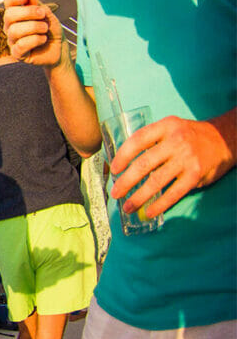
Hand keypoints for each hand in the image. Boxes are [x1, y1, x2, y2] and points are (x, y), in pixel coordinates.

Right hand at [3, 0, 67, 67]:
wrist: (59, 48)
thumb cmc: (51, 29)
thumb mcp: (46, 13)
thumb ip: (35, 3)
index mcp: (16, 14)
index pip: (8, 2)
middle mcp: (10, 26)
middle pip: (9, 15)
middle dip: (28, 12)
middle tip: (43, 14)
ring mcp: (12, 40)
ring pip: (15, 30)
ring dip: (34, 27)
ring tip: (45, 29)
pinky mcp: (17, 53)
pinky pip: (21, 45)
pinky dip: (35, 40)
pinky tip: (43, 39)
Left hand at [109, 114, 235, 217]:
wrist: (225, 140)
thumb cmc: (189, 136)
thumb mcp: (171, 129)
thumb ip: (152, 141)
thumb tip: (125, 163)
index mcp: (165, 127)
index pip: (138, 140)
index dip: (123, 155)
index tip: (113, 169)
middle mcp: (175, 141)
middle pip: (144, 163)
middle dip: (126, 181)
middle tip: (115, 193)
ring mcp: (186, 159)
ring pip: (156, 181)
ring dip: (139, 196)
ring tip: (127, 206)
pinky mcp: (195, 175)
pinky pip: (174, 192)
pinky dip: (160, 204)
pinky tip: (149, 211)